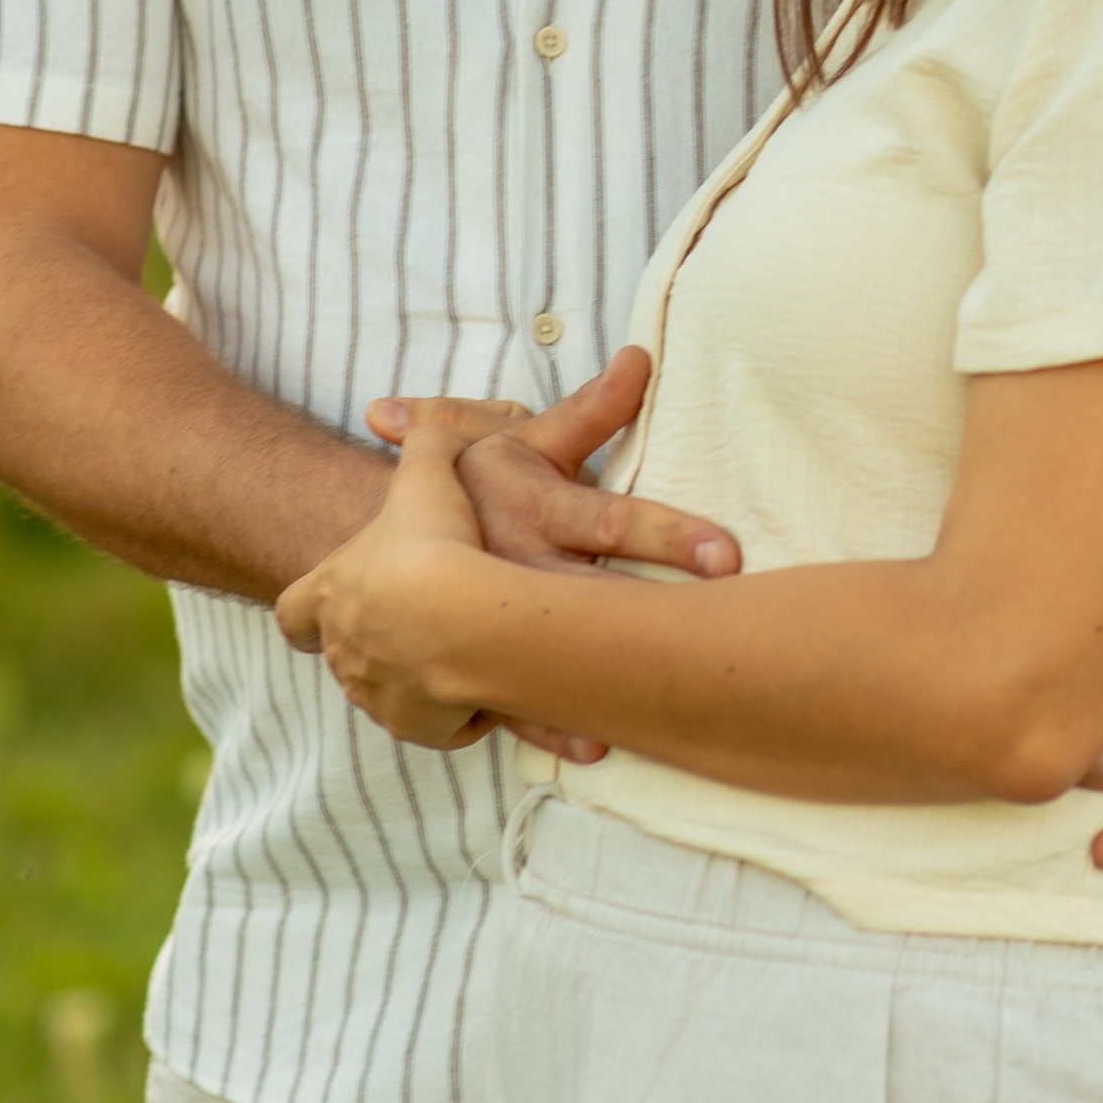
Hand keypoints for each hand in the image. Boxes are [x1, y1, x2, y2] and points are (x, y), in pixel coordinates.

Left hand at [277, 420, 506, 752]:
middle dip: (378, 639)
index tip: (327, 602)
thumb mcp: (426, 474)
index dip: (307, 606)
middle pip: (344, 653)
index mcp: (328, 594)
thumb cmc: (434, 542)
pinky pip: (433, 722)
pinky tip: (484, 685)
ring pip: (386, 690)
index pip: (293, 611)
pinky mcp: (416, 725)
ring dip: (416, 675)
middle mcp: (342, 650)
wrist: (462, 615)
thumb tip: (423, 425)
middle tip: (420, 621)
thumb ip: (424, 442)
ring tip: (461, 653)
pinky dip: (453, 709)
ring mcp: (375, 692)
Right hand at [362, 351, 742, 763]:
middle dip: (644, 624)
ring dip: (585, 692)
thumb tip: (640, 357)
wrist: (375, 536)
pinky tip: (591, 745)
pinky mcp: (469, 663)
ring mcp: (487, 622)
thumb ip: (592, 408)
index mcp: (534, 510)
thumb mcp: (527, 439)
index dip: (670, 534)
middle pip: (590, 599)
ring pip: (540, 661)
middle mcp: (514, 567)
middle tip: (715, 632)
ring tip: (642, 718)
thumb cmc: (475, 481)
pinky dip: (546, 723)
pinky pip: (508, 703)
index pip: (614, 520)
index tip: (727, 553)